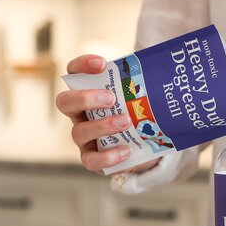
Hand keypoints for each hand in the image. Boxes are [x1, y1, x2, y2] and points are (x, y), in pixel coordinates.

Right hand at [56, 55, 156, 174]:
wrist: (144, 147)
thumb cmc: (137, 114)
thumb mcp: (137, 97)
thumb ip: (140, 84)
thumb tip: (161, 68)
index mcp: (87, 93)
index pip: (74, 73)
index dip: (82, 66)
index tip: (102, 64)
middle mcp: (79, 115)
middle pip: (65, 102)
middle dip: (85, 98)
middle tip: (110, 98)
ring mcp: (84, 138)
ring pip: (79, 132)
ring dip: (102, 126)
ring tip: (126, 121)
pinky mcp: (92, 159)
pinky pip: (92, 160)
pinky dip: (109, 156)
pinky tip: (127, 150)